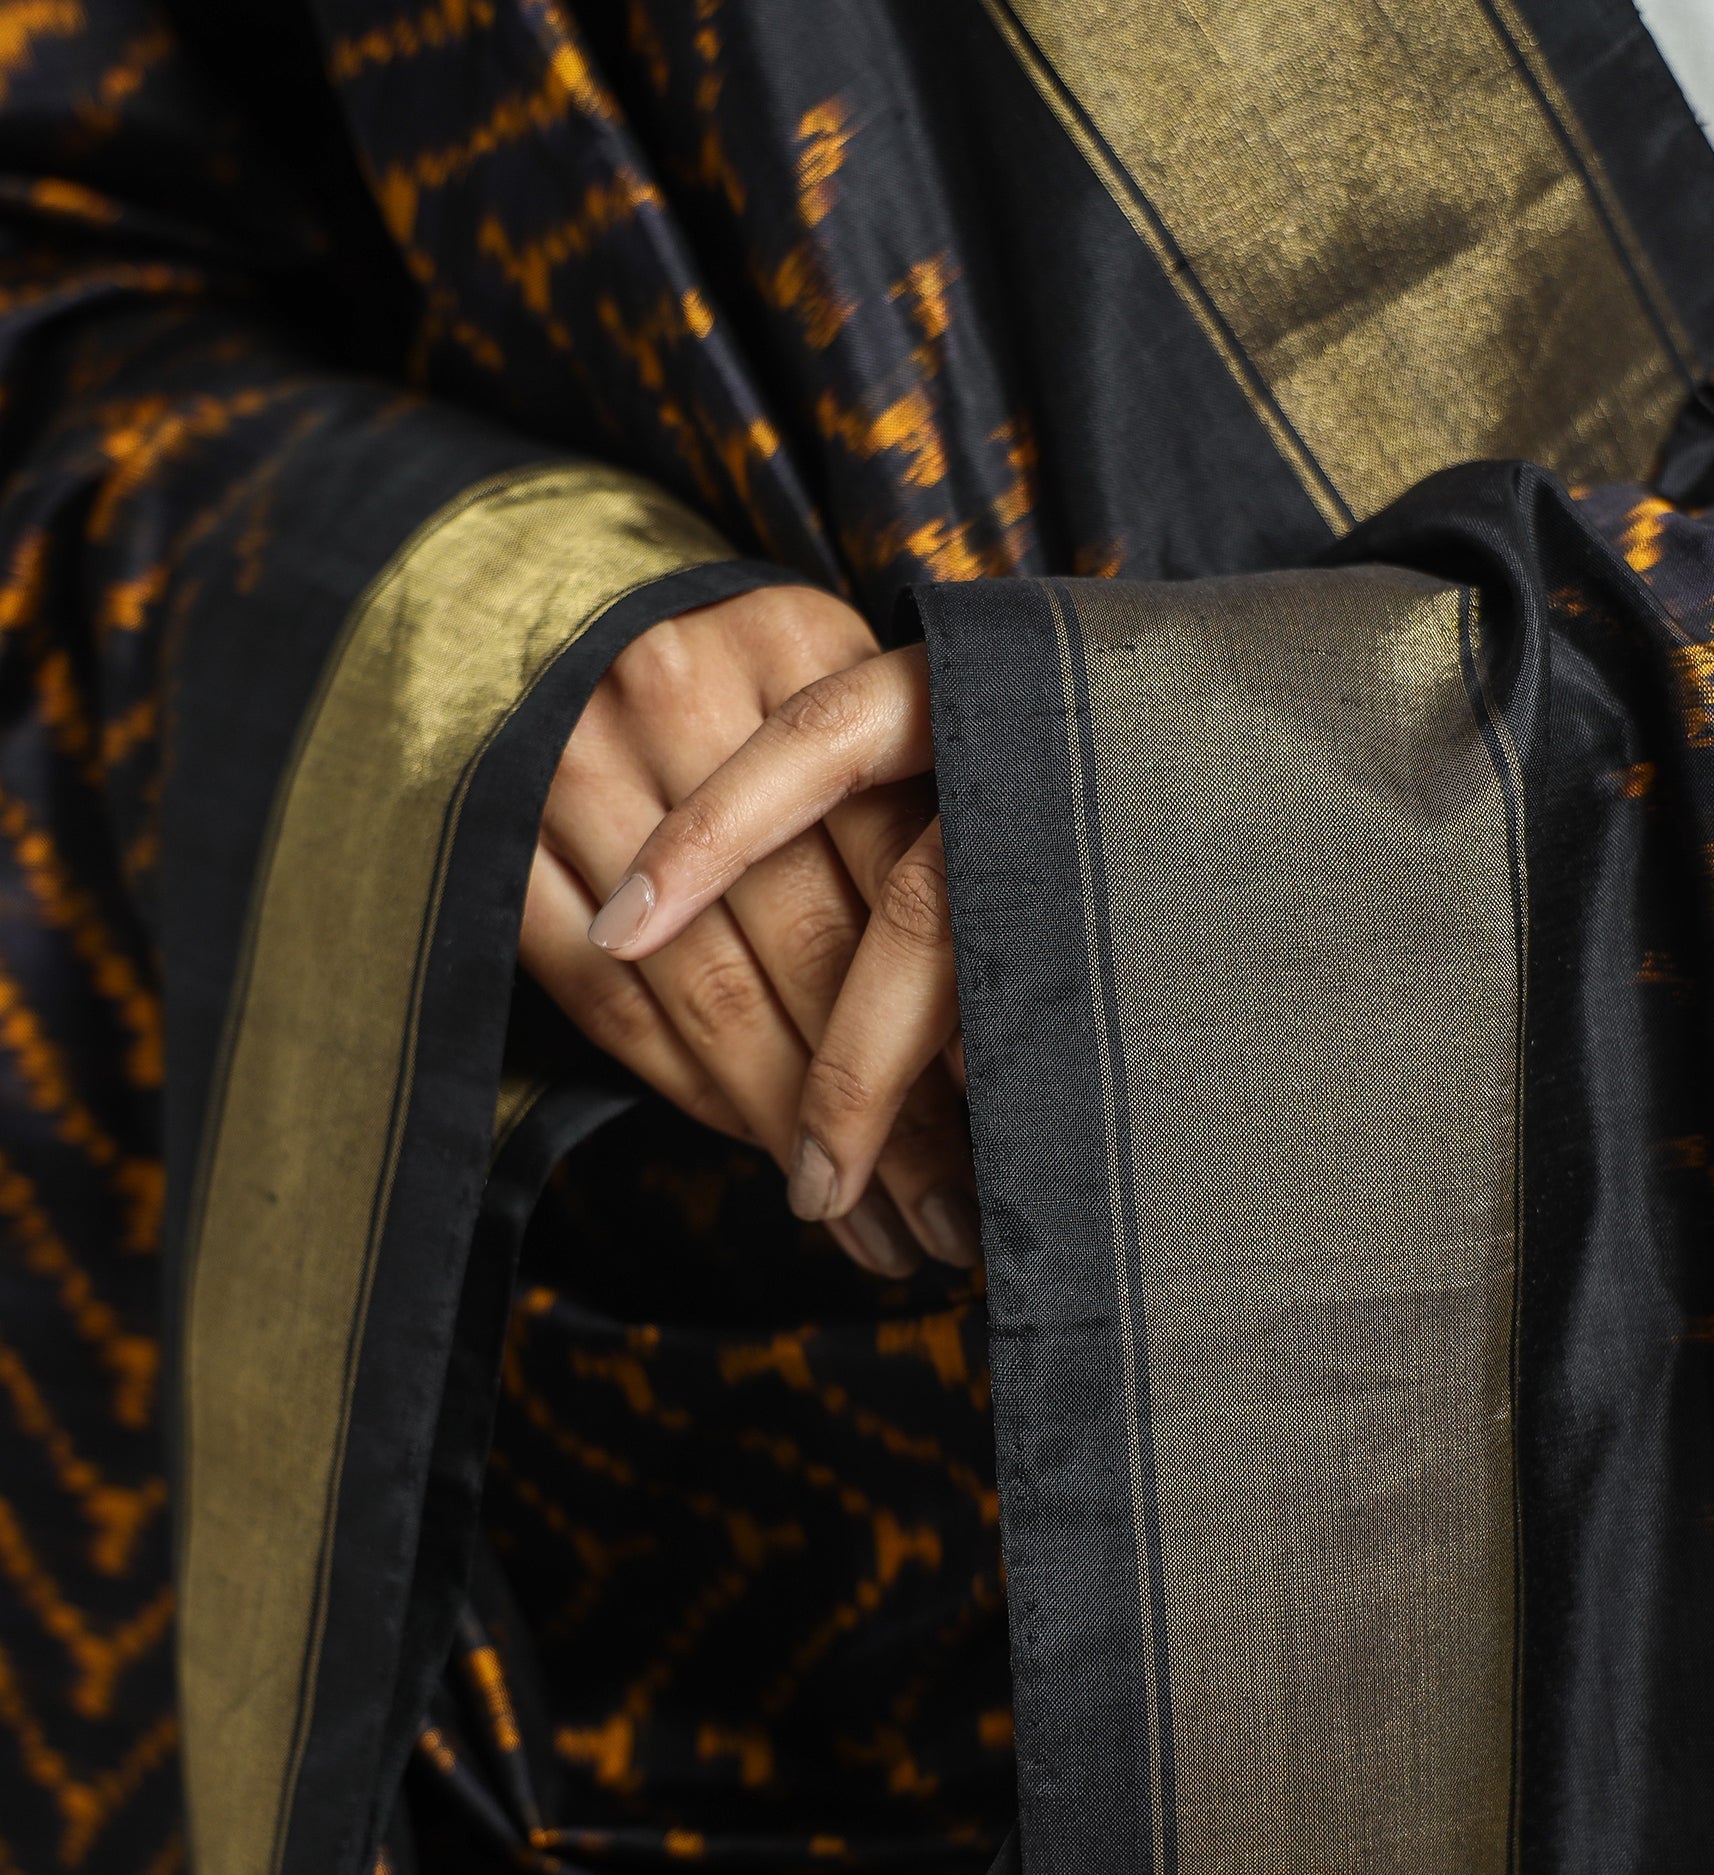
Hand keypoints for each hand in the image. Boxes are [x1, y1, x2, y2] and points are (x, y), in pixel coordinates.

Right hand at [520, 585, 975, 1276]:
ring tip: (872, 1227)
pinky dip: (689, 1089)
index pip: (896, 861)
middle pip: (810, 940)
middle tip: (949, 1219)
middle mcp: (677, 690)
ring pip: (704, 990)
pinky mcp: (495, 837)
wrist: (534, 598)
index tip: (1006, 1120)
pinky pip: (607, 1003)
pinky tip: (757, 1146)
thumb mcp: (837, 685)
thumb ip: (911, 796)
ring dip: (791, 1125)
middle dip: (887, 1107)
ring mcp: (572, 761)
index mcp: (798, 645)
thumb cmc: (733, 672)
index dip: (954, 1007)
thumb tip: (1007, 1002)